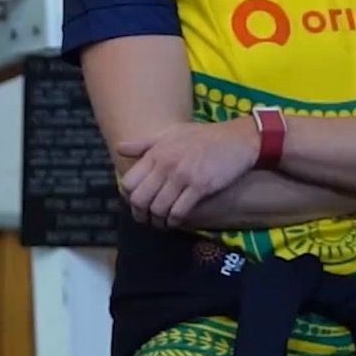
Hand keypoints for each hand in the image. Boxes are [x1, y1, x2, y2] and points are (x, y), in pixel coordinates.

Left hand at [117, 117, 259, 228]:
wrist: (237, 139)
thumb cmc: (203, 136)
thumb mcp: (171, 133)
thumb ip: (144, 143)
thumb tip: (118, 147)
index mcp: (157, 151)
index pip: (129, 182)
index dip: (128, 197)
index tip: (136, 202)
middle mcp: (166, 164)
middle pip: (140, 199)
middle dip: (140, 214)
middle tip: (146, 218)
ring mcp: (183, 176)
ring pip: (158, 208)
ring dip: (157, 220)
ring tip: (161, 222)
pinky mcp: (200, 186)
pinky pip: (179, 212)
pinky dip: (174, 221)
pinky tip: (176, 221)